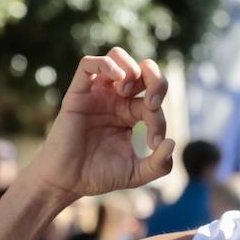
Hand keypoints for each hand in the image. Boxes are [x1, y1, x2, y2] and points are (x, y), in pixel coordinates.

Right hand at [23, 48, 174, 201]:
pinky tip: (117, 81)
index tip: (153, 142)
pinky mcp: (78, 93)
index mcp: (131, 114)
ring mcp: (97, 94)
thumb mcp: (137, 173)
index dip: (160, 118)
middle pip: (143, 69)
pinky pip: (89, 64)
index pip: (154, 100)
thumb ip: (159, 164)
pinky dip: (107, 64)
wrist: (68, 183)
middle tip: (152, 103)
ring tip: (127, 91)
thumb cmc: (99, 175)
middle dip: (156, 79)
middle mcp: (116, 99)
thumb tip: (172, 142)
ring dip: (130, 68)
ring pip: (117, 56)